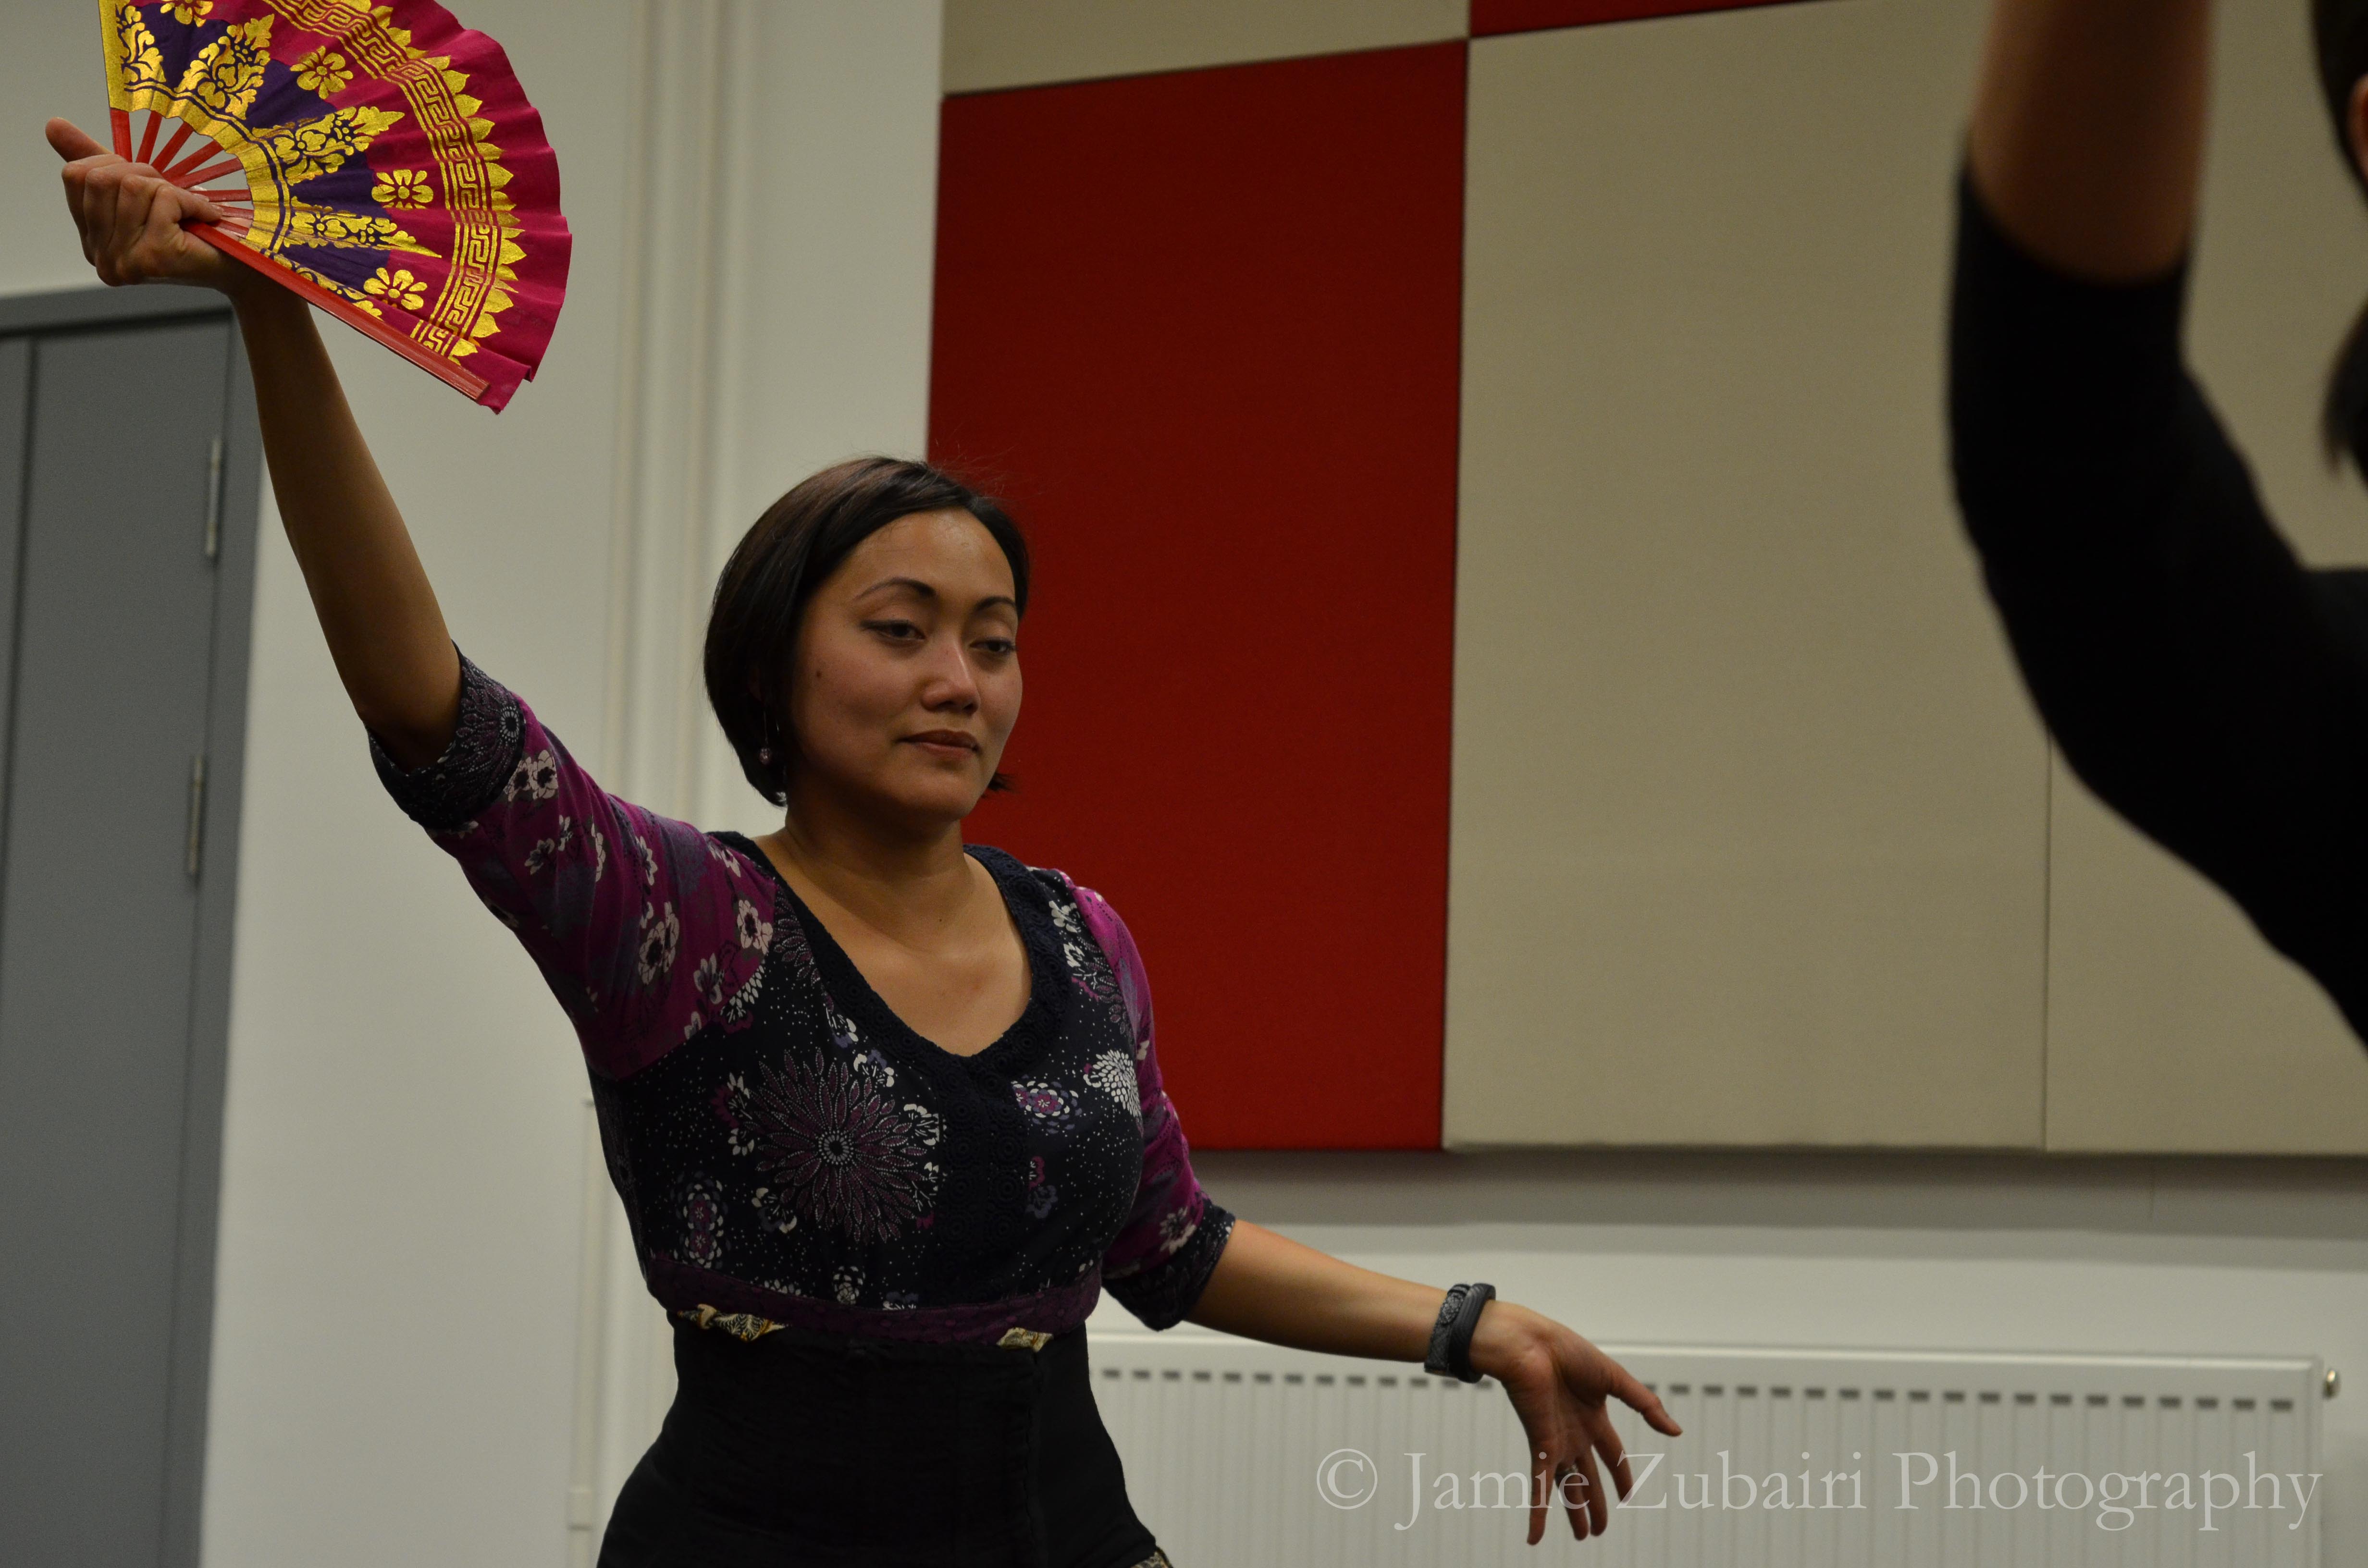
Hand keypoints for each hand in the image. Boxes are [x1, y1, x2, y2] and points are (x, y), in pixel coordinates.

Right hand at [47, 117, 246, 294]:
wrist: (243, 265)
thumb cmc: (194, 226)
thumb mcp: (141, 190)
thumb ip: (96, 160)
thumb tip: (52, 123)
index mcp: (91, 240)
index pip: (75, 176)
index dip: (115, 165)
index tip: (147, 183)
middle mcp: (100, 257)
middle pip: (100, 179)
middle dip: (143, 174)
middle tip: (172, 195)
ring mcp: (123, 261)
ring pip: (131, 187)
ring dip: (168, 189)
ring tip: (188, 210)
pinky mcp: (153, 258)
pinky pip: (162, 200)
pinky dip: (190, 200)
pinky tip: (204, 217)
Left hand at [1469, 1300, 1681, 1544]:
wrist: (1529, 1344)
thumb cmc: (1567, 1351)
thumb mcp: (1615, 1379)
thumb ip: (1646, 1405)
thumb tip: (1676, 1431)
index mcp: (1593, 1416)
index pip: (1612, 1453)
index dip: (1621, 1474)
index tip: (1629, 1495)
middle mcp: (1575, 1433)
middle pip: (1589, 1477)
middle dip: (1596, 1503)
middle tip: (1599, 1530)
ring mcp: (1557, 1442)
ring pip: (1569, 1488)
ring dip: (1575, 1513)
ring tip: (1583, 1536)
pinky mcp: (1540, 1445)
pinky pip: (1541, 1486)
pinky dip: (1539, 1512)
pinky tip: (1534, 1537)